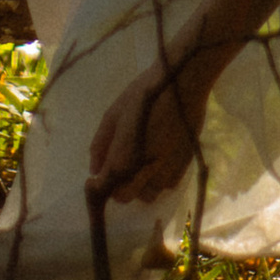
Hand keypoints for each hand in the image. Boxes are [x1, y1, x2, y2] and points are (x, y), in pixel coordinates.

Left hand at [87, 36, 227, 207]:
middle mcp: (145, 171)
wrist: (182, 83)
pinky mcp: (184, 165)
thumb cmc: (144, 93)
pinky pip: (167, 186)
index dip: (98, 185)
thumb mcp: (114, 113)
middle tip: (120, 168)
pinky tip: (159, 161)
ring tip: (141, 165)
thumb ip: (101, 144)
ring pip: (148, 195)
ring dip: (140, 186)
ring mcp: (166, 170)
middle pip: (125, 197)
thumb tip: (94, 169)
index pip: (106, 188)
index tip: (98, 176)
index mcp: (124, 157)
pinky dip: (159, 179)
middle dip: (118, 187)